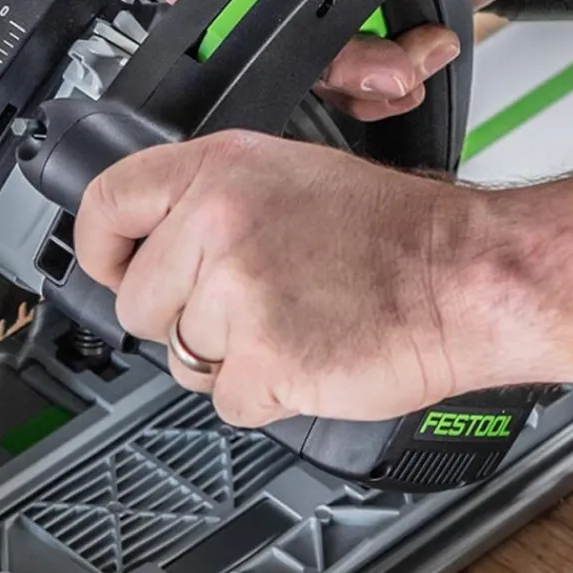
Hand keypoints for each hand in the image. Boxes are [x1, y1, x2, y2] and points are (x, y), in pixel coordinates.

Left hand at [73, 132, 518, 431]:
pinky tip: (309, 356)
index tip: (112, 269)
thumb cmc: (396, 235)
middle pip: (139, 302)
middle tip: (257, 302)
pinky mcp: (263, 361)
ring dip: (229, 358)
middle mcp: (218, 226)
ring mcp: (238, 296)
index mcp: (220, 171)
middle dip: (185, 318)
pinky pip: (225, 401)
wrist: (472, 276)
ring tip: (295, 322)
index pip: (107, 205)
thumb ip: (212, 206)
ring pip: (180, 358)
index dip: (100, 249)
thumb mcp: (292, 177)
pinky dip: (265, 395)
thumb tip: (150, 250)